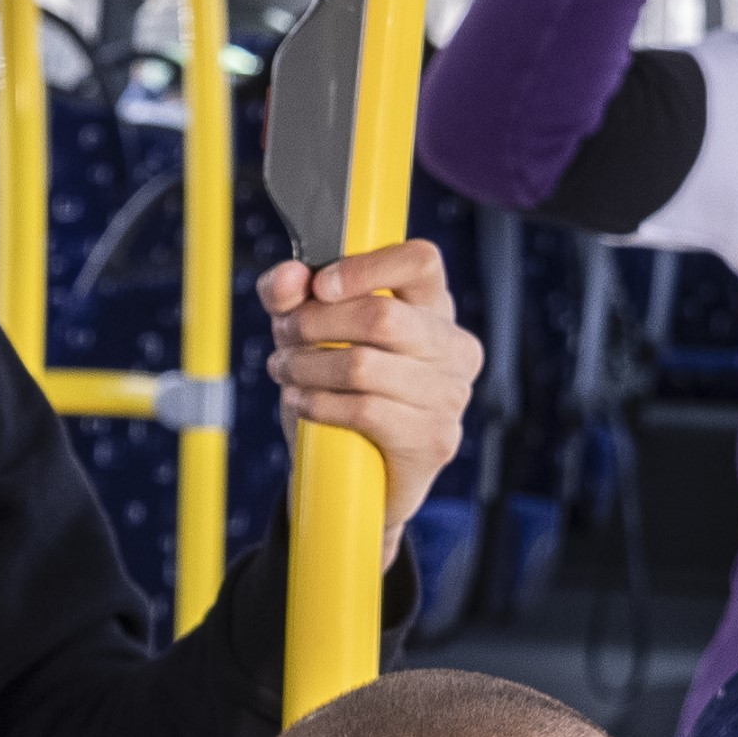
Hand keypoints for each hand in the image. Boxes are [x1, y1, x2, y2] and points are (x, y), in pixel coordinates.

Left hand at [257, 238, 483, 549]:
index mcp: (433, 306)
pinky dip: (319, 404)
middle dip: (316, 323)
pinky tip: (300, 403)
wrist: (358, 476)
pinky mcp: (435, 439)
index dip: (365, 267)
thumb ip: (289, 294)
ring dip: (307, 367)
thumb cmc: (339, 388)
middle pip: (382, 317)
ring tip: (285, 371)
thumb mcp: (308, 332)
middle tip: (283, 336)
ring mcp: (451, 395)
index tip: (321, 286)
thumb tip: (287, 278)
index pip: (420, 260)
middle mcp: (454, 346)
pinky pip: (365, 411)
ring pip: (364, 366)